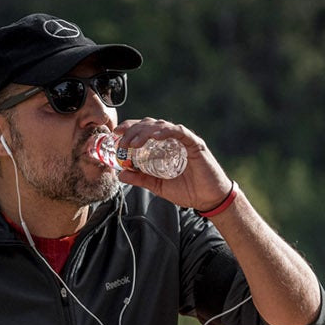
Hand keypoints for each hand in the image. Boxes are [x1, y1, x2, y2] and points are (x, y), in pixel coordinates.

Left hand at [110, 117, 235, 213]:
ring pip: (162, 126)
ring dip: (145, 132)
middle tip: (122, 142)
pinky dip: (167, 132)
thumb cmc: (187, 190)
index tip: (115, 134)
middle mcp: (172, 139)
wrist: (208, 199)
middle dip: (133, 130)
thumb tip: (121, 174)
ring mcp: (184, 140)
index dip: (129, 128)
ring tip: (133, 144)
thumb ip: (141, 179)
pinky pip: (180, 132)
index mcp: (163, 146)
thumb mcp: (158, 185)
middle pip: (150, 124)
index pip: (144, 130)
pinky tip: (156, 137)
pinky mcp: (195, 144)